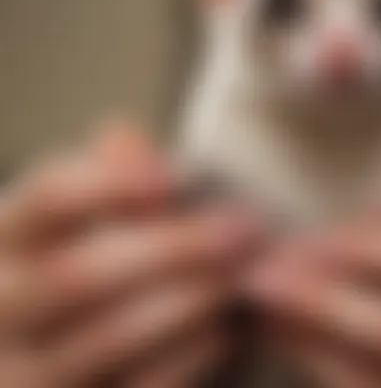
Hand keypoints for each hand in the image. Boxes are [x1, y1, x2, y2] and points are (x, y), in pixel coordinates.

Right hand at [0, 123, 262, 386]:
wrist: (46, 351)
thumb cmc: (82, 269)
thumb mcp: (81, 221)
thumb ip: (106, 179)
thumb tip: (120, 131)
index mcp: (6, 241)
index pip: (47, 200)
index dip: (107, 186)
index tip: (172, 177)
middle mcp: (0, 309)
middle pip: (77, 276)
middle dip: (171, 250)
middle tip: (243, 229)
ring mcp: (22, 375)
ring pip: (103, 341)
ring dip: (186, 303)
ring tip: (240, 276)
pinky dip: (183, 360)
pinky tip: (225, 331)